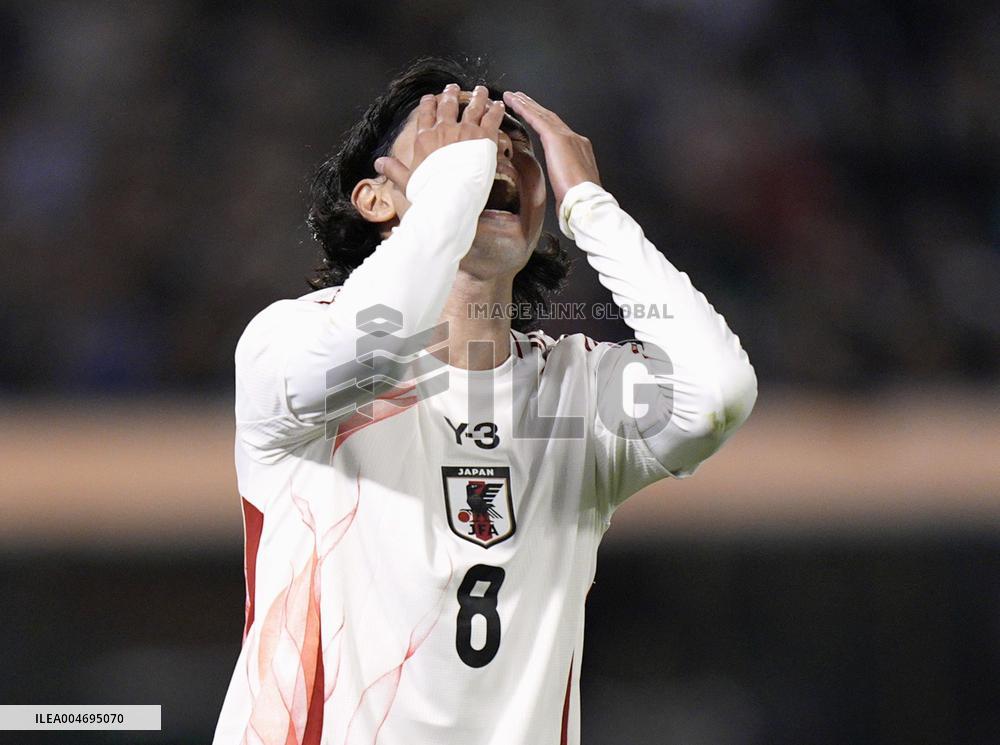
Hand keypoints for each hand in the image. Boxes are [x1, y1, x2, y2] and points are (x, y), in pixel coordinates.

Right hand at [374, 84, 505, 191]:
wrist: (450, 197)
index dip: (428, 104)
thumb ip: (393, 169)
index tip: (430, 98)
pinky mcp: (483, 137)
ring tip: (480, 90)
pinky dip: (495, 110)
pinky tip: (498, 105)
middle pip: (448, 106)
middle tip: (453, 88)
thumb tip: (378, 163)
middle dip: (450, 95)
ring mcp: (464, 132)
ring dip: (476, 97)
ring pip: (471, 107)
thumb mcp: (406, 181)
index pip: (425, 115)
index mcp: (425, 139)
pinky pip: (491, 118)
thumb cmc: (428, 192)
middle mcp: (444, 130)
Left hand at [502, 91, 600, 206]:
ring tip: (513, 96)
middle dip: (534, 107)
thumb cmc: (579, 199)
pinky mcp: (557, 138)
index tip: (534, 115)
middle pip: (550, 118)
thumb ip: (564, 178)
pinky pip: (537, 119)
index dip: (544, 120)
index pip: (557, 130)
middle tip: (520, 97)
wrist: (587, 199)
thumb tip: (561, 186)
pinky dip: (524, 109)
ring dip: (527, 104)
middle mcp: (575, 138)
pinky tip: (515, 102)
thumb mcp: (570, 185)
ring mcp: (567, 136)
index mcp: (579, 149)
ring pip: (543, 114)